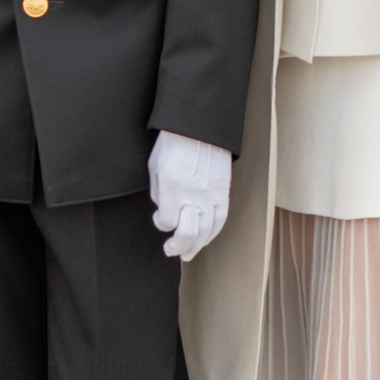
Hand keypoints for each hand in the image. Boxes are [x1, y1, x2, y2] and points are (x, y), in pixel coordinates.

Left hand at [149, 131, 231, 264]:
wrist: (200, 126)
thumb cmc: (173, 142)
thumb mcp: (155, 166)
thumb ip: (159, 193)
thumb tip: (164, 211)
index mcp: (172, 186)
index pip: (167, 221)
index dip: (161, 223)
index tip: (159, 218)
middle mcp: (193, 194)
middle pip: (187, 234)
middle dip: (177, 246)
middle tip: (171, 250)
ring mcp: (211, 194)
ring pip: (205, 232)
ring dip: (195, 246)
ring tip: (187, 253)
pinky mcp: (223, 191)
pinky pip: (220, 220)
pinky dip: (212, 233)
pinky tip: (205, 239)